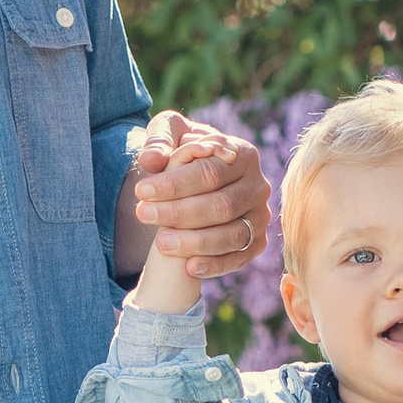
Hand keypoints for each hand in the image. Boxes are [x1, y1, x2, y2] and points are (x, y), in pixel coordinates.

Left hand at [117, 110, 270, 300]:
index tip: (142, 191)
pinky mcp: (256, 241)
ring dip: (196, 242)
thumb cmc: (183, 150)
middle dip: (179, 213)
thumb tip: (151, 159)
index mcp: (242, 154)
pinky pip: (240, 257)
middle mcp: (258, 185)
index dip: (175, 184)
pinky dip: (216, 265)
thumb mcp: (170, 134)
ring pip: (233, 234)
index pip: (209, 172)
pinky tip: (188, 267)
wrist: (195, 178)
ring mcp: (260, 216)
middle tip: (143, 215)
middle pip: (221, 205)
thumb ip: (159, 140)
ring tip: (161, 242)